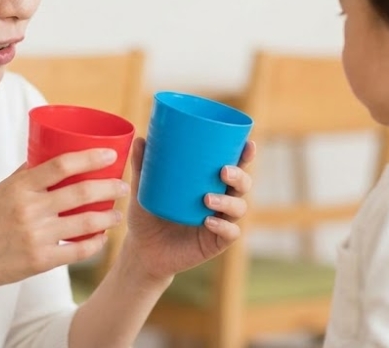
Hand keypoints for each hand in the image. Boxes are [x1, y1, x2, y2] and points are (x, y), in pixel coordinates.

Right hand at [0, 149, 129, 299]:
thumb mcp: (0, 191)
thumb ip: (26, 175)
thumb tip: (51, 154)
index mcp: (20, 187)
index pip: (61, 164)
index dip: (90, 157)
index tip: (111, 154)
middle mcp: (30, 210)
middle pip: (81, 193)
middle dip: (110, 188)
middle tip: (123, 186)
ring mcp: (36, 236)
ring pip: (86, 224)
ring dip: (108, 217)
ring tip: (118, 214)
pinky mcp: (41, 261)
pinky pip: (78, 251)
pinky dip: (95, 244)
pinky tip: (102, 238)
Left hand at [120, 138, 255, 281]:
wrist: (142, 250)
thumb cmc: (146, 216)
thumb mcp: (143, 190)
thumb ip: (143, 166)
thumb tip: (140, 139)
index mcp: (209, 183)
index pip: (233, 166)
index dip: (245, 156)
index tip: (248, 144)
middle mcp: (220, 201)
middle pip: (242, 185)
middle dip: (239, 176)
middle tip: (223, 171)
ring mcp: (220, 221)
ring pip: (239, 208)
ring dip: (229, 201)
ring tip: (207, 198)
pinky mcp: (215, 242)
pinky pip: (229, 233)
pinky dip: (223, 226)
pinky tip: (209, 222)